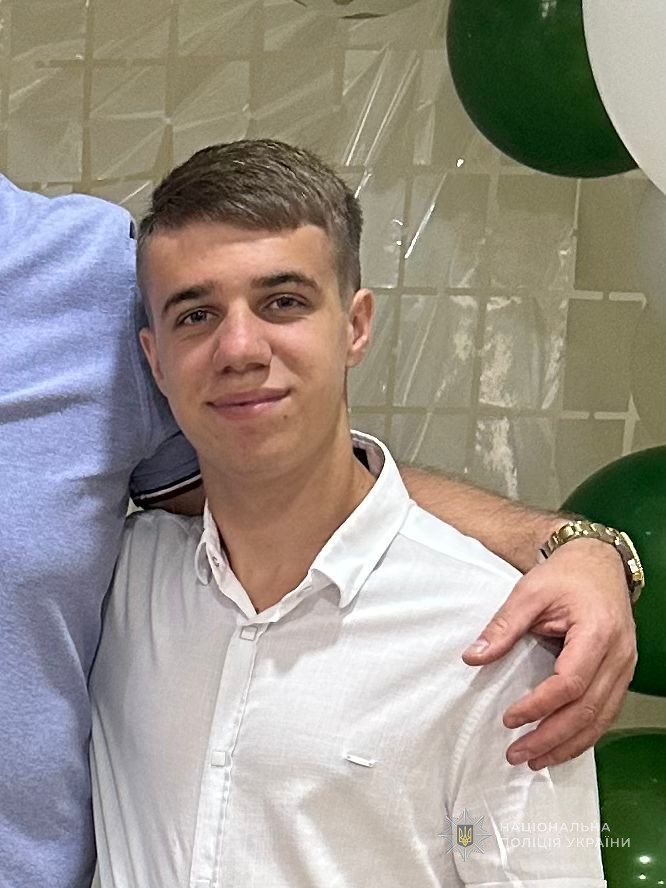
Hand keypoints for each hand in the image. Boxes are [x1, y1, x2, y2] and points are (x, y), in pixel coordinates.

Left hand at [462, 538, 636, 769]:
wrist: (599, 563)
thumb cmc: (565, 576)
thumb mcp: (529, 592)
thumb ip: (503, 627)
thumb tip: (473, 658)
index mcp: (597, 632)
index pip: (570, 682)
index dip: (540, 705)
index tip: (510, 718)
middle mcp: (618, 655)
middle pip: (587, 709)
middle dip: (551, 738)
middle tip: (517, 754)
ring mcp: (624, 667)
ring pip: (600, 719)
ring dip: (568, 745)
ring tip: (535, 761)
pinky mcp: (620, 674)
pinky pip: (605, 713)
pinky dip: (582, 734)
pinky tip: (559, 747)